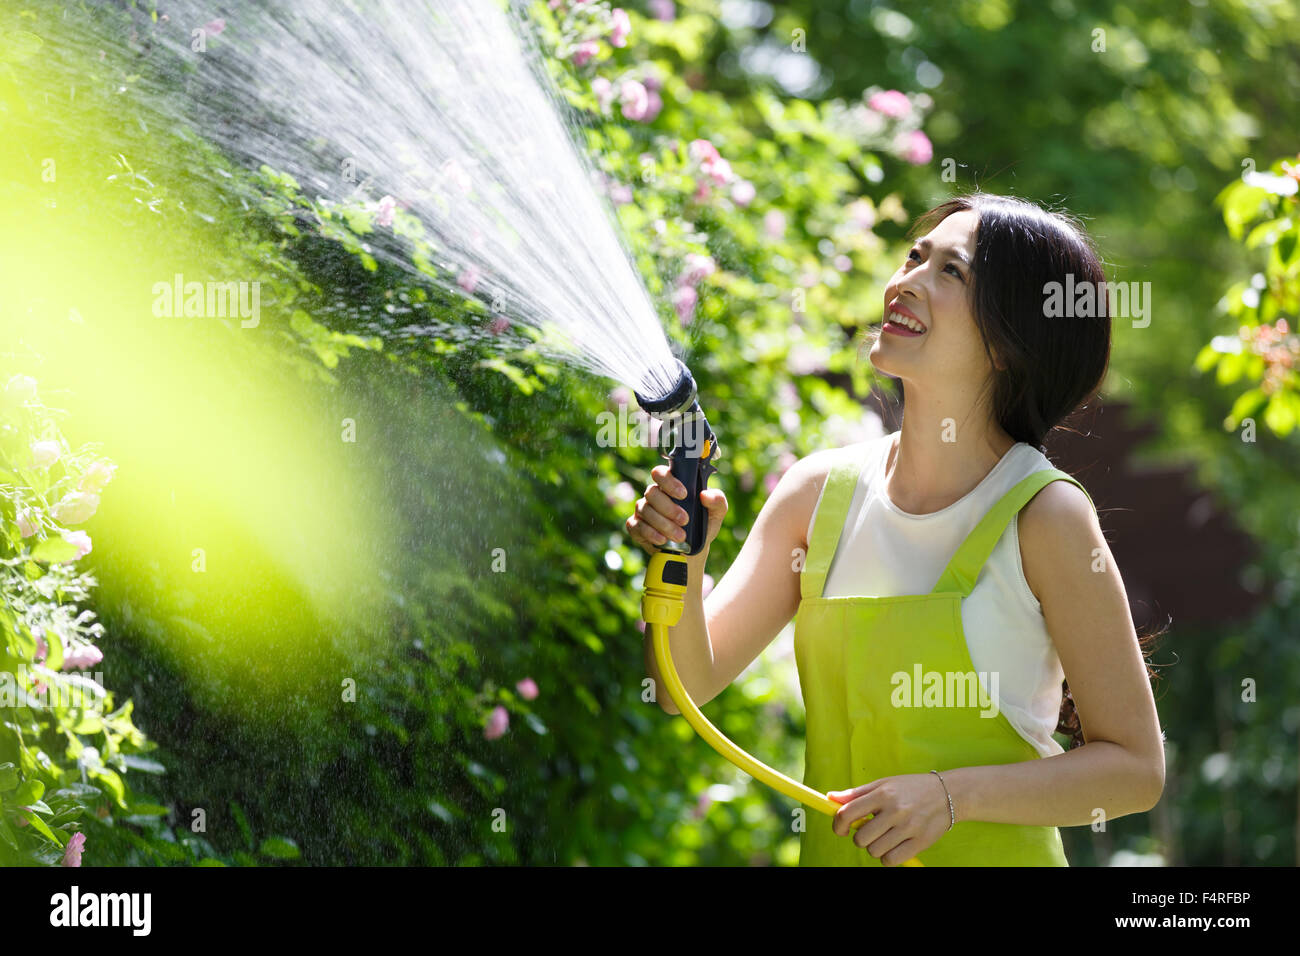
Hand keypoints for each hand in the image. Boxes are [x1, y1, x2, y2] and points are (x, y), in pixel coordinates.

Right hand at [625, 463, 727, 554]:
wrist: (693, 552)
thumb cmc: (702, 526)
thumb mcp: (716, 514)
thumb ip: (717, 501)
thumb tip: (705, 495)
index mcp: (671, 486)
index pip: (661, 473)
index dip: (669, 481)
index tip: (683, 494)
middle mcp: (654, 496)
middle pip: (651, 492)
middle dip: (669, 508)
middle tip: (685, 520)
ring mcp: (643, 511)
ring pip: (645, 510)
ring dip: (663, 524)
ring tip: (680, 536)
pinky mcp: (636, 527)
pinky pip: (636, 526)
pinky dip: (650, 533)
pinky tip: (662, 540)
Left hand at [827, 774, 951, 865]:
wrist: (947, 794)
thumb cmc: (910, 789)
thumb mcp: (883, 784)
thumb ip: (856, 794)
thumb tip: (830, 798)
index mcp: (883, 794)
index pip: (848, 813)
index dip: (838, 824)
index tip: (840, 829)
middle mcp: (895, 810)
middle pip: (860, 838)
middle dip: (860, 838)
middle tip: (869, 831)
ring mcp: (908, 828)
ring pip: (874, 851)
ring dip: (875, 848)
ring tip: (884, 837)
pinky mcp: (920, 842)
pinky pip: (891, 860)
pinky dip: (887, 858)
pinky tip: (893, 847)